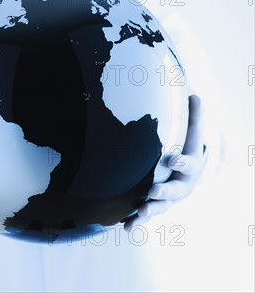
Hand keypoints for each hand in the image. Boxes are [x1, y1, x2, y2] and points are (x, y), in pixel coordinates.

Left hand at [122, 94, 204, 232]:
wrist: (191, 172)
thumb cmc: (189, 147)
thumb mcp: (193, 132)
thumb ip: (193, 116)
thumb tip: (194, 94)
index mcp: (191, 166)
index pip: (188, 164)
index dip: (181, 162)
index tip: (172, 159)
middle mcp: (183, 185)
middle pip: (175, 191)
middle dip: (163, 192)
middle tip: (152, 191)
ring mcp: (171, 198)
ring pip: (162, 208)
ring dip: (150, 211)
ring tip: (139, 213)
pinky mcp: (158, 205)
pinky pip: (148, 216)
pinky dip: (137, 221)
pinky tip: (125, 226)